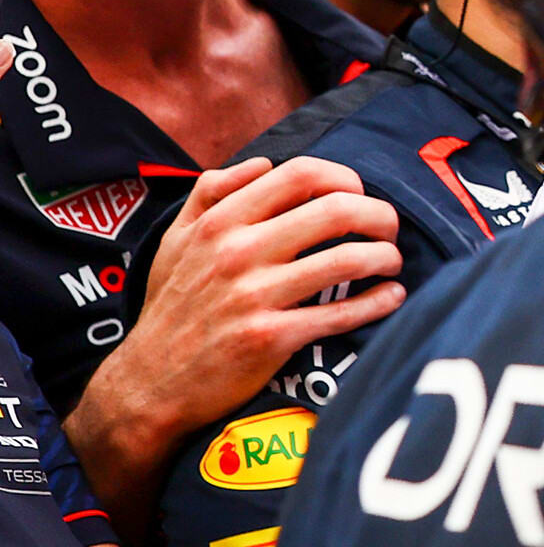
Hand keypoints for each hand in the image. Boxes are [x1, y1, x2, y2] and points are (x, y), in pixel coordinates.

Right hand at [66, 157, 402, 529]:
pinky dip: (379, 302)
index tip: (358, 194)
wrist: (149, 383)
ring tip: (391, 261)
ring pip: (348, 259)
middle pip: (337, 210)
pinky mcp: (270, 338)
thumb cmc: (171, 307)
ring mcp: (254, 296)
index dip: (344, 177)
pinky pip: (343, 313)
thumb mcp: (174, 241)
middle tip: (389, 227)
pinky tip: (391, 297)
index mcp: (219, 222)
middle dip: (380, 215)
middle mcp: (236, 252)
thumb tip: (261, 163)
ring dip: (386, 257)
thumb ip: (210, 193)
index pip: (300, 174)